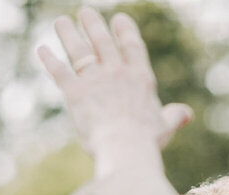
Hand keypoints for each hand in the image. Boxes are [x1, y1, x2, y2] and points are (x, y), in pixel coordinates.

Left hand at [37, 9, 192, 176]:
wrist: (125, 147)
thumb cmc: (146, 140)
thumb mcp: (165, 126)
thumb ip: (174, 116)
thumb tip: (186, 114)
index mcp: (140, 78)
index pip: (133, 47)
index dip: (125, 31)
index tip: (119, 19)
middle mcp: (117, 72)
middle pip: (102, 42)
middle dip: (93, 25)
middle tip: (85, 12)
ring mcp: (96, 80)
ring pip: (79, 51)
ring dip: (68, 34)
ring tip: (61, 22)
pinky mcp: (75, 92)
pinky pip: (60, 71)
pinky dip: (49, 59)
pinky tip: (41, 49)